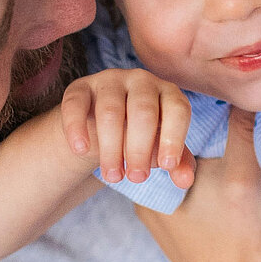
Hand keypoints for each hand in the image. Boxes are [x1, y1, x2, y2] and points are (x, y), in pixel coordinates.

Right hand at [59, 67, 194, 186]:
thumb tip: (184, 180)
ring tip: (113, 176)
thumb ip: (177, 163)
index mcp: (168, 93)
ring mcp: (109, 81)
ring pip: (110, 111)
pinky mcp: (80, 87)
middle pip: (142, 111)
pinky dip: (77, 128)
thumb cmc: (141, 136)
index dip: (174, 138)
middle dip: (139, 149)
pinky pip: (76, 104)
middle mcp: (141, 81)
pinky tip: (81, 150)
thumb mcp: (161, 148)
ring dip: (111, 148)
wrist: (102, 126)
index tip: (166, 166)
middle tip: (137, 178)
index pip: (177, 110)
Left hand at [134, 109, 260, 261]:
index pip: (155, 133)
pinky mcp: (178, 234)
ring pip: (175, 175)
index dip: (181, 115)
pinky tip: (226, 189)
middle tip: (221, 132)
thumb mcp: (244, 173)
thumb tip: (244, 92)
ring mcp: (161, 221)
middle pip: (164, 152)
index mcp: (150, 184)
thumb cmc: (237, 237)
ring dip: (199, 164)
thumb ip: (242, 129)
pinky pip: (185, 197)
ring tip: (227, 161)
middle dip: (191, 139)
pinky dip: (202, 186)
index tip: (210, 111)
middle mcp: (145, 202)